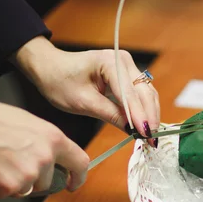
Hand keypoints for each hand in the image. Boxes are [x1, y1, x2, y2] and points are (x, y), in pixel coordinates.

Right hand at [0, 85, 88, 197]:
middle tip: (15, 164)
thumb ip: (47, 143)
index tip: (73, 183)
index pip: (80, 163)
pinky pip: (8, 193)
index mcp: (54, 139)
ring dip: (16, 182)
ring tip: (0, 161)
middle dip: (34, 179)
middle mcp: (46, 157)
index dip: (78, 177)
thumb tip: (53, 157)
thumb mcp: (31, 125)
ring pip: (28, 189)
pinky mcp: (10, 186)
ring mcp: (29, 174)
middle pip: (48, 181)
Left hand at [12, 37, 159, 146]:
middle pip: (145, 92)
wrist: (49, 67)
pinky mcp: (128, 74)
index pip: (130, 94)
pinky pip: (141, 93)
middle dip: (150, 117)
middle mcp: (123, 61)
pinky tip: (146, 125)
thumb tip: (133, 130)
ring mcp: (127, 66)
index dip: (140, 117)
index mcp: (109, 62)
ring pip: (147, 93)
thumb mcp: (83, 102)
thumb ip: (111, 114)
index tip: (147, 136)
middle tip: (153, 141)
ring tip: (151, 137)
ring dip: (151, 114)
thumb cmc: (59, 82)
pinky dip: (145, 109)